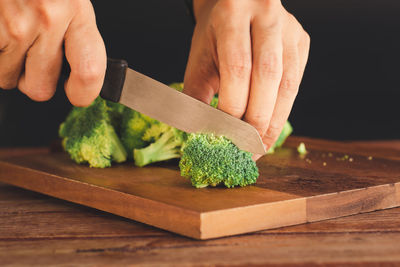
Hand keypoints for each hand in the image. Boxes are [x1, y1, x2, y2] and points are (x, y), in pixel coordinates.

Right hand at [0, 0, 105, 105]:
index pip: (89, 71)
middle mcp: (46, 18)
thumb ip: (76, 29)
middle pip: (41, 88)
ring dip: (9, 67)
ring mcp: (12, 24)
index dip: (84, 93)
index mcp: (76, 9)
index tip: (79, 95)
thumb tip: (83, 71)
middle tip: (34, 62)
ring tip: (12, 40)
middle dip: (36, 81)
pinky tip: (0, 33)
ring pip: (8, 78)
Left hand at [184, 0, 309, 153]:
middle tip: (245, 149)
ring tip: (259, 147)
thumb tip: (201, 134)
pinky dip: (282, 110)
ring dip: (273, 121)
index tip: (224, 136)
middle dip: (257, 120)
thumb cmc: (214, 36)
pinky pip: (295, 84)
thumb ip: (197, 95)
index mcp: (234, 12)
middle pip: (268, 76)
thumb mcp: (199, 60)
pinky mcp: (301, 42)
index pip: (238, 67)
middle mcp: (267, 15)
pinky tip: (269, 127)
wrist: (236, 7)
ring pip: (287, 83)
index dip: (233, 107)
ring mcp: (289, 29)